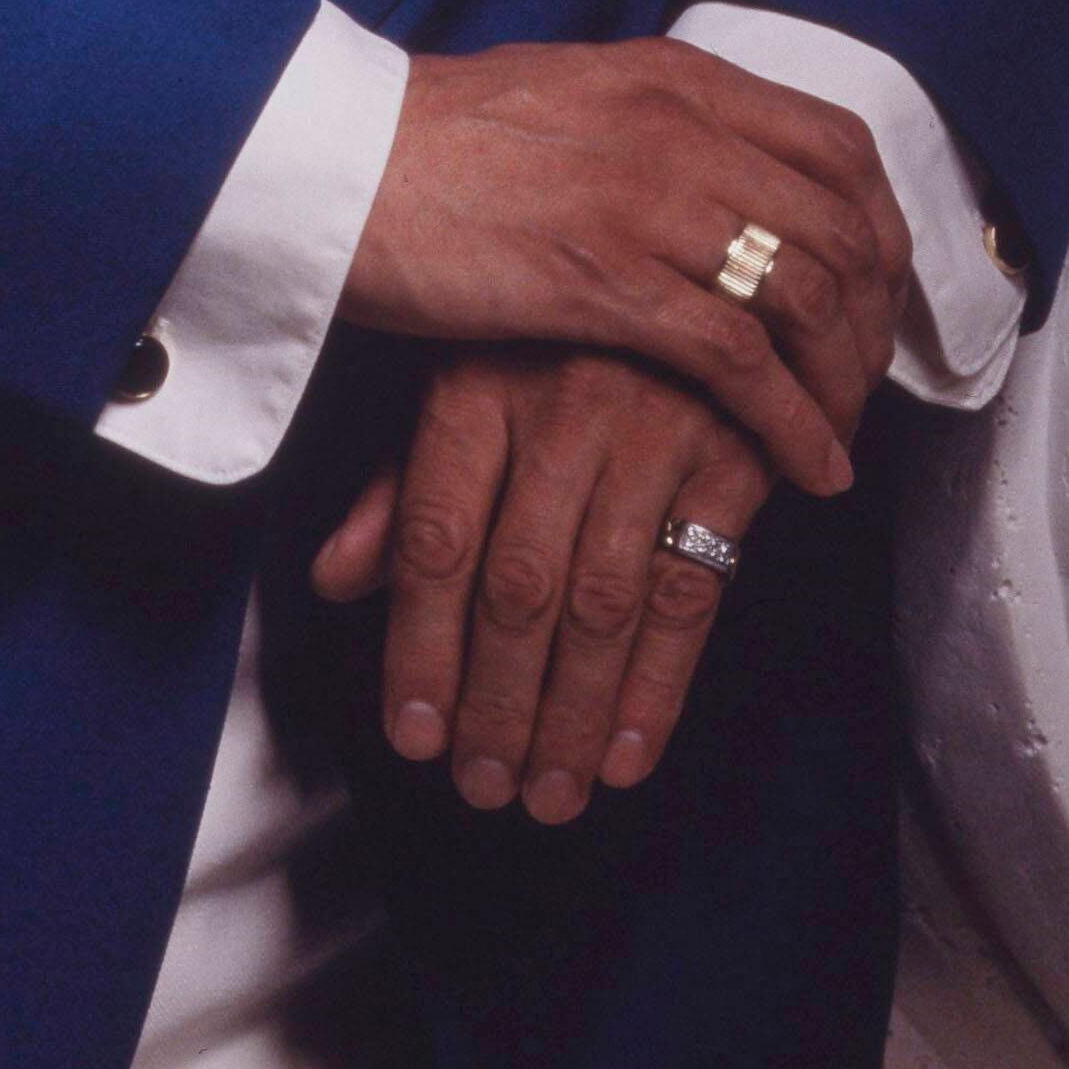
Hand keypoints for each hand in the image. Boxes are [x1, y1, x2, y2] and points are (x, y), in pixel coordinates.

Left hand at [312, 350, 770, 822]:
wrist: (716, 274)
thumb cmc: (563, 345)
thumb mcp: (470, 383)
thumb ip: (406, 487)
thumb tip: (334, 581)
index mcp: (480, 384)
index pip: (437, 537)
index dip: (421, 648)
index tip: (414, 736)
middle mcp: (565, 405)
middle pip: (520, 584)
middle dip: (498, 703)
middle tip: (484, 786)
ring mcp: (655, 429)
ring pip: (603, 604)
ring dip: (573, 717)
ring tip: (549, 794)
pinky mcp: (734, 457)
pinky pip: (691, 595)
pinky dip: (659, 688)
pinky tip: (629, 756)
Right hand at [339, 35, 908, 499]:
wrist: (337, 158)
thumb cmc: (435, 139)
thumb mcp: (569, 95)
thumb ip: (650, 122)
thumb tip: (706, 160)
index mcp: (675, 76)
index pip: (837, 142)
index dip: (880, 223)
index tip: (879, 288)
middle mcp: (681, 127)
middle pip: (840, 223)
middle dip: (874, 315)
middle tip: (866, 380)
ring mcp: (648, 201)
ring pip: (805, 292)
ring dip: (842, 378)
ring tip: (838, 435)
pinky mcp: (606, 282)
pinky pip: (741, 361)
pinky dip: (791, 421)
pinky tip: (806, 468)